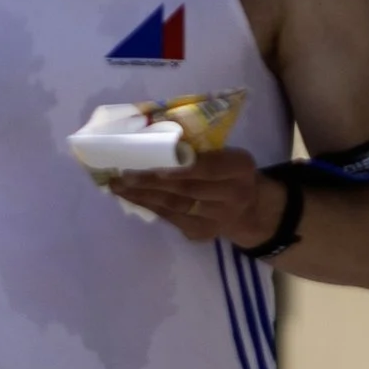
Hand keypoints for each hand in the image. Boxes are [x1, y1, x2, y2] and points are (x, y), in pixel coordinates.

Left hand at [107, 151, 282, 246]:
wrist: (250, 210)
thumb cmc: (229, 172)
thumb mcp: (228, 154)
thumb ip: (202, 150)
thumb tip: (156, 136)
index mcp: (240, 168)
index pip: (209, 168)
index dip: (181, 169)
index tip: (155, 165)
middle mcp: (233, 196)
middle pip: (187, 189)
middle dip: (151, 182)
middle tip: (123, 173)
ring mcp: (217, 219)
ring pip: (174, 205)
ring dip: (143, 195)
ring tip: (118, 185)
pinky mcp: (201, 232)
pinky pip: (170, 218)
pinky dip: (148, 206)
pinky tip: (130, 197)